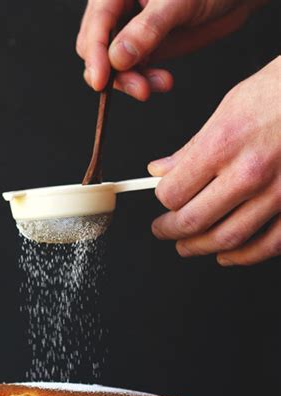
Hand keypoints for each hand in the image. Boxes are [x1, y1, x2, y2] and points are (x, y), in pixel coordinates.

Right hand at [76, 0, 265, 99]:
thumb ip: (148, 29)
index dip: (96, 53)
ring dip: (130, 81)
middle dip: (114, 72)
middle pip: (96, 48)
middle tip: (140, 89)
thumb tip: (117, 59)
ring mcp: (129, 30)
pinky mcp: (143, 47)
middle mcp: (118, 8)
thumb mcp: (179, 3)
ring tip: (157, 86)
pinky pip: (131, 71)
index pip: (96, 24)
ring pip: (112, 64)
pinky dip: (144, 81)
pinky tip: (163, 82)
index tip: (101, 81)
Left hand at [148, 57, 280, 265]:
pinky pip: (268, 245)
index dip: (162, 200)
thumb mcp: (231, 105)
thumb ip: (194, 146)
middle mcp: (250, 172)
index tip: (162, 201)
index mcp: (225, 143)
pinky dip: (244, 257)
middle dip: (170, 230)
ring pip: (227, 239)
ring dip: (200, 248)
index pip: (174, 192)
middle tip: (162, 230)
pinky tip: (228, 255)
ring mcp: (278, 193)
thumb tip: (161, 171)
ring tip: (187, 246)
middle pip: (193, 221)